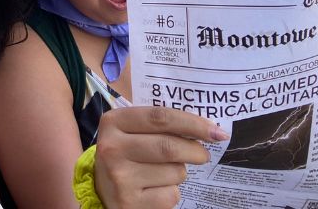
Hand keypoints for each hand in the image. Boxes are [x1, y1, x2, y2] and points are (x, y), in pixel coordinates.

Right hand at [93, 106, 228, 208]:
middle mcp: (112, 147)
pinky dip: (172, 192)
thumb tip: (208, 128)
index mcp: (113, 122)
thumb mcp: (131, 131)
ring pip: (174, 172)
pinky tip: (155, 188)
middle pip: (169, 146)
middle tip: (203, 154)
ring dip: (180, 172)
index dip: (192, 123)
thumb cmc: (126, 152)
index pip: (160, 117)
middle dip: (195, 151)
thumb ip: (159, 124)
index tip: (216, 131)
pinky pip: (170, 195)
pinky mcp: (129, 202)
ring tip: (164, 172)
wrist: (101, 188)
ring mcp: (119, 176)